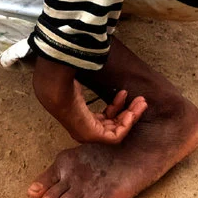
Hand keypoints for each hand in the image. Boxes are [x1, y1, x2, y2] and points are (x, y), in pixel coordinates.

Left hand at [31, 52, 145, 145]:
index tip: (125, 93)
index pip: (104, 118)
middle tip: (140, 100)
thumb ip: (91, 80)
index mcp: (80, 118)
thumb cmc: (65, 84)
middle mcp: (84, 130)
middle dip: (129, 112)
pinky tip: (133, 111)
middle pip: (112, 125)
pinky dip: (127, 123)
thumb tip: (96, 61)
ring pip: (117, 130)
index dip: (117, 106)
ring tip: (141, 103)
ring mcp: (88, 135)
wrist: (57, 89)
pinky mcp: (94, 136)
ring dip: (131, 116)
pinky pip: (116, 136)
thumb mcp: (81, 84)